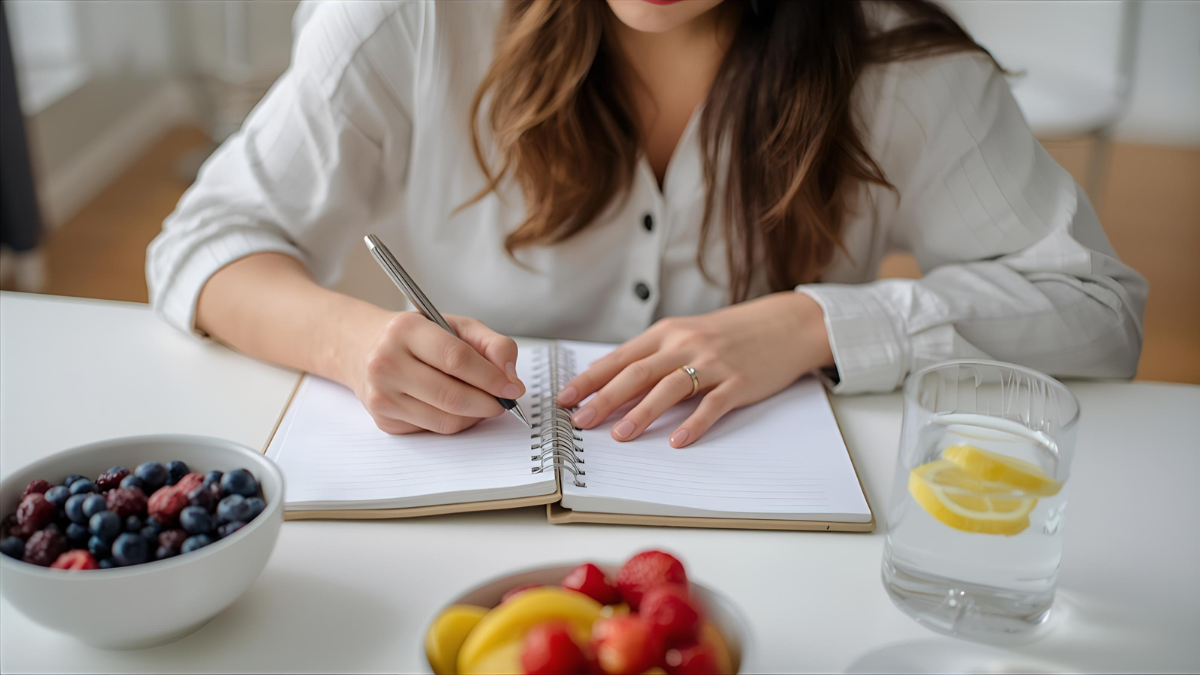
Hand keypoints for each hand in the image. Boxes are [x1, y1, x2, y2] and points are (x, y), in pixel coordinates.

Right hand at [346, 312, 524, 434]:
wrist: (363, 348)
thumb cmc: (417, 337)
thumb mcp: (455, 326)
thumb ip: (491, 344)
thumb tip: (510, 376)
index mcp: (405, 330)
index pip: (456, 359)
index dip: (491, 377)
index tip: (513, 387)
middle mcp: (386, 363)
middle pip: (452, 395)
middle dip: (488, 403)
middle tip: (504, 401)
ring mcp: (381, 395)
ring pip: (445, 420)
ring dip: (474, 416)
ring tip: (482, 401)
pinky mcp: (383, 419)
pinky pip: (433, 430)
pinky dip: (455, 422)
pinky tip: (454, 406)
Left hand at [557, 292, 832, 446]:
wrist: (785, 325)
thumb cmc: (730, 334)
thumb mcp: (686, 336)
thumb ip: (652, 357)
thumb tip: (608, 381)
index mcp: (667, 333)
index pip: (619, 358)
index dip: (590, 379)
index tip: (565, 399)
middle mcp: (686, 344)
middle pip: (637, 373)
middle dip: (605, 398)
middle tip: (581, 421)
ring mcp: (714, 362)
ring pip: (670, 388)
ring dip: (642, 412)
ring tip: (620, 435)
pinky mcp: (740, 381)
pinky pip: (712, 404)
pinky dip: (694, 423)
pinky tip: (678, 441)